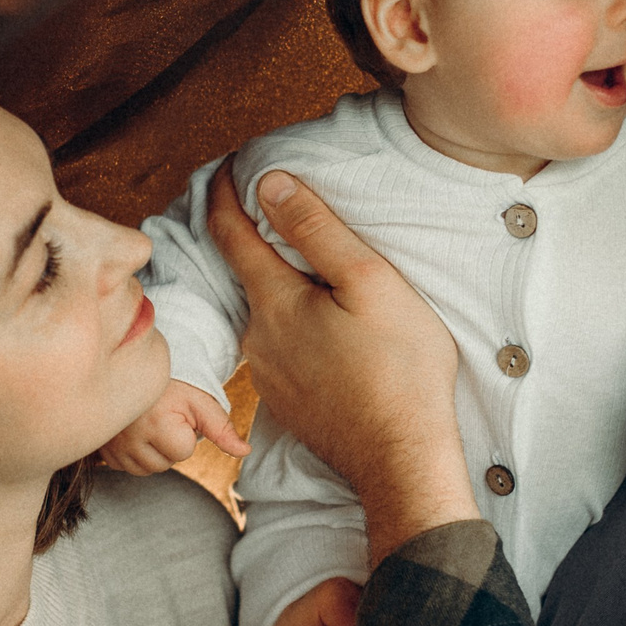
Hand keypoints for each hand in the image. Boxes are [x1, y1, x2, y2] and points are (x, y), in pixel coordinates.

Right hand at [100, 380, 250, 473]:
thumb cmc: (173, 385)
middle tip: (162, 417)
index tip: (175, 413)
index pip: (183, 452)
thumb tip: (246, 452)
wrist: (134, 369)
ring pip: (145, 469)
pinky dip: (133, 454)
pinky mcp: (102, 449)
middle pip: (164, 464)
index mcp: (157, 422)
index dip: (186, 434)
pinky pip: (125, 467)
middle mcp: (131, 436)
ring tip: (148, 424)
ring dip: (151, 452)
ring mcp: (113, 444)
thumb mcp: (200, 402)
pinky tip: (134, 432)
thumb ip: (222, 428)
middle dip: (169, 445)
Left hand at [205, 164, 474, 561]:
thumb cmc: (398, 370)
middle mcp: (257, 337)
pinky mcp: (286, 400)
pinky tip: (323, 326)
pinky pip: (279, 347)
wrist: (402, 460)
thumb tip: (268, 184)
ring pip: (264, 312)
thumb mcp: (369, 282)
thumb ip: (316, 230)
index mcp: (274, 301)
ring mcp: (268, 374)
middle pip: (244, 272)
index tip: (226, 165)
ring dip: (277, 285)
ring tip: (306, 267)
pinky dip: (291, 324)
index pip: (229, 230)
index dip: (223, 191)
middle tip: (267, 206)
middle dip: (252, 237)